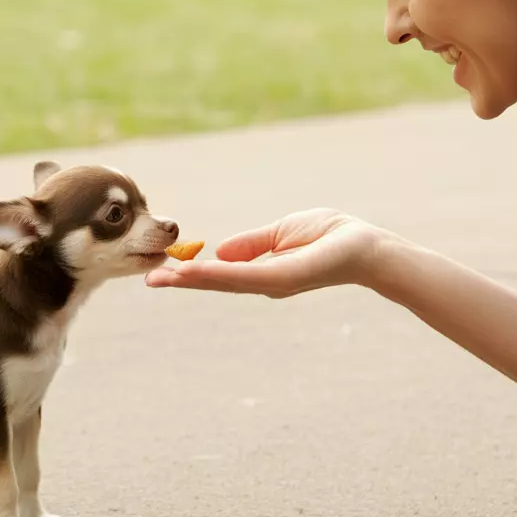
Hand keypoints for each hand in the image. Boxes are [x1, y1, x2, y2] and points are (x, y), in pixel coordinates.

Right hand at [143, 209, 383, 297]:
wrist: (367, 246)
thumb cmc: (330, 236)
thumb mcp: (280, 234)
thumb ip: (251, 244)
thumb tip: (218, 252)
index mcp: (263, 272)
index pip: (221, 274)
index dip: (193, 274)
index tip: (163, 272)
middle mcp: (266, 283)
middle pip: (217, 283)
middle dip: (183, 282)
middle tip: (149, 282)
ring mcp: (274, 282)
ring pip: (226, 282)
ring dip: (194, 280)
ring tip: (164, 278)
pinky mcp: (285, 277)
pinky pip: (246, 275)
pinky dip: (219, 274)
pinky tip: (198, 271)